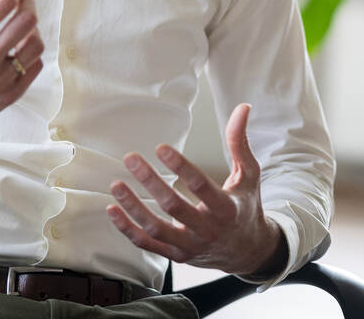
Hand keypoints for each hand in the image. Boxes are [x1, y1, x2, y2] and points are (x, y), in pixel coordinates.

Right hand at [0, 0, 43, 140]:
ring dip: (32, 27)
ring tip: (22, 23)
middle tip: (22, 0)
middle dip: (28, 2)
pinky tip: (19, 45)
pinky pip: (35, 65)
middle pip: (26, 20)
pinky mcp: (10, 95)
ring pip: (35, 43)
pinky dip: (30, 50)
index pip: (5, 2)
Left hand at [107, 103, 285, 277]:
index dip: (180, 166)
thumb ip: (240, 143)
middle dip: (151, 181)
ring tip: (116, 184)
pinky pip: (148, 244)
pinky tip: (113, 209)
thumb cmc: (246, 207)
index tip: (160, 148)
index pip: (201, 186)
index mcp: (227, 209)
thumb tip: (242, 108)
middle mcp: (208, 231)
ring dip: (133, 207)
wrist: (248, 252)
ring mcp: (191, 246)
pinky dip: (128, 229)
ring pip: (157, 229)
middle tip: (131, 158)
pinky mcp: (177, 256)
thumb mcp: (249, 176)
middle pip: (174, 207)